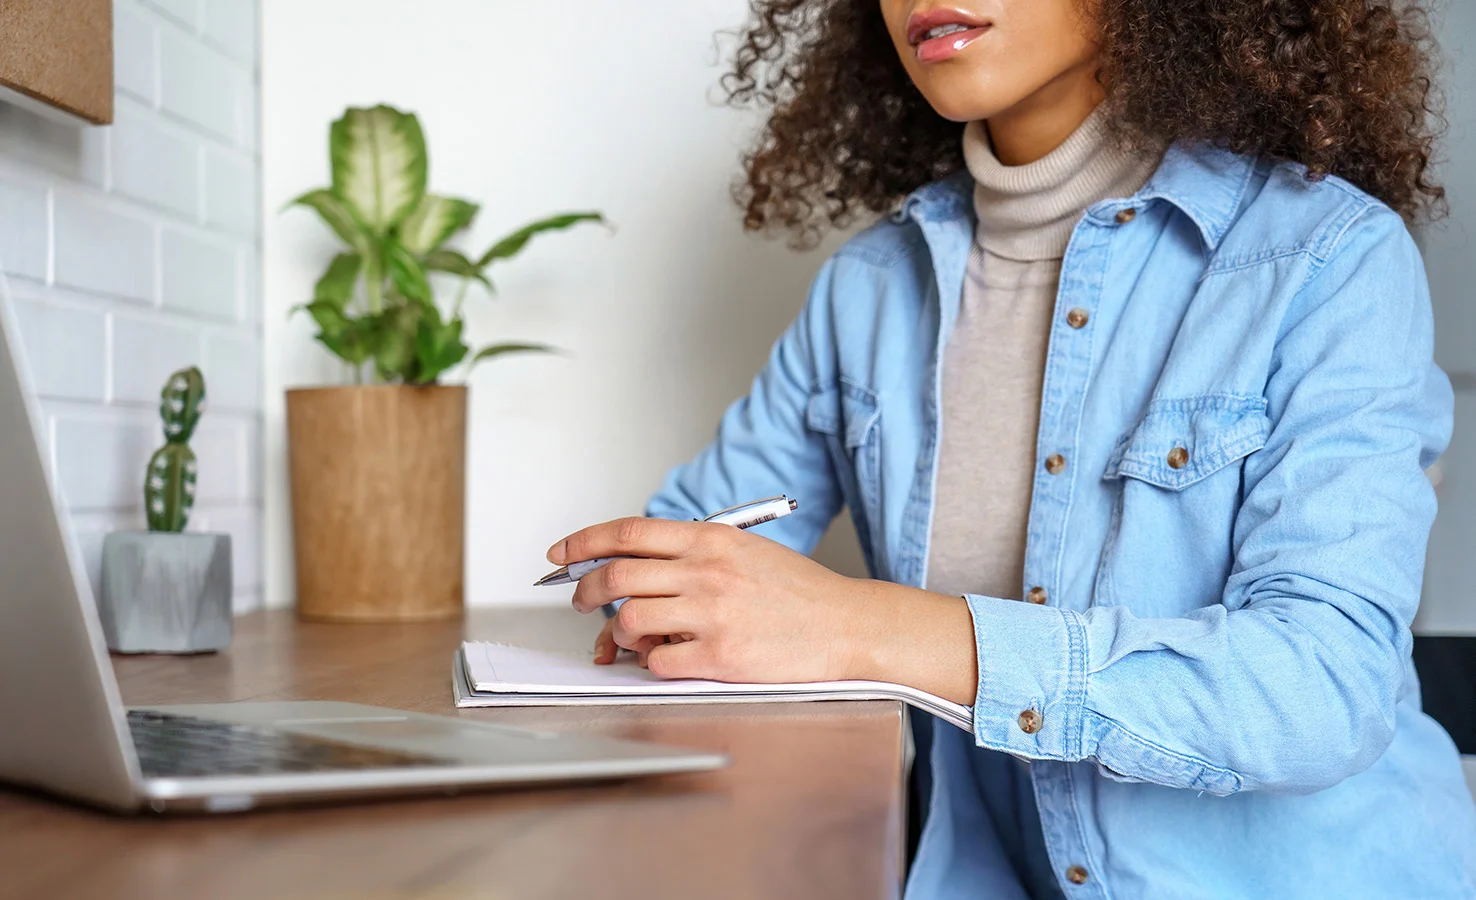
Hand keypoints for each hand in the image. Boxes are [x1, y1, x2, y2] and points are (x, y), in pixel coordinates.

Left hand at [553, 517, 862, 682]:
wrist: (848, 625)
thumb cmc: (799, 593)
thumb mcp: (745, 552)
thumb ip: (693, 556)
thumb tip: (636, 573)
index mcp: (712, 540)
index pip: (629, 533)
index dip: (584, 542)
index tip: (560, 554)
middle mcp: (707, 571)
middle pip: (616, 576)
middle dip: (584, 592)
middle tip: (581, 602)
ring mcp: (712, 613)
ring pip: (629, 620)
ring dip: (618, 634)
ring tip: (630, 639)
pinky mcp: (720, 655)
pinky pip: (657, 661)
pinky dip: (650, 663)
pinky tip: (667, 658)